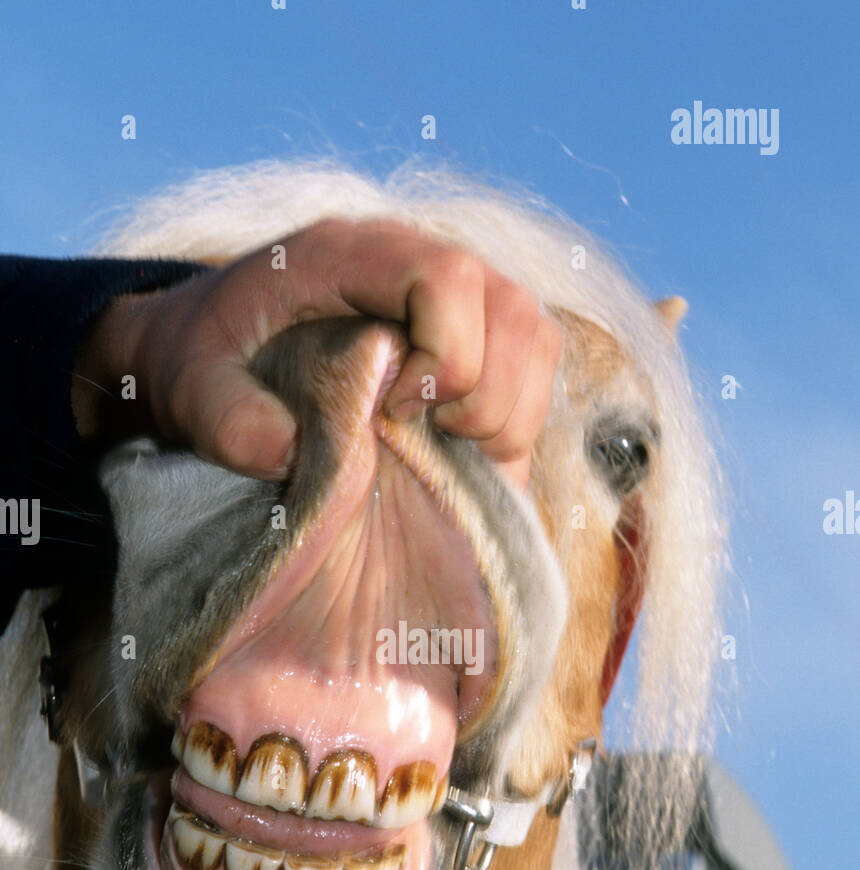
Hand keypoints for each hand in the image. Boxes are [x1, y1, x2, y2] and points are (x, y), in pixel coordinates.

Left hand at [73, 219, 561, 490]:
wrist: (212, 351)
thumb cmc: (204, 361)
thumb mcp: (187, 388)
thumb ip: (223, 418)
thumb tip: (286, 451)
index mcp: (352, 253)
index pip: (448, 278)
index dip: (444, 356)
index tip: (393, 412)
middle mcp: (418, 262)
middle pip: (512, 311)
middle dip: (481, 397)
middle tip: (416, 435)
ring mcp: (456, 302)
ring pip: (535, 342)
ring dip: (504, 412)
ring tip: (438, 442)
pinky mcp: (474, 342)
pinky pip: (534, 372)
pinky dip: (511, 420)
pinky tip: (452, 445)